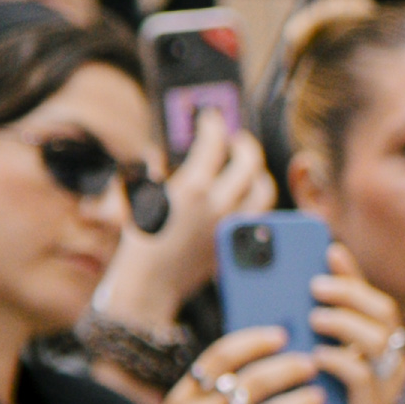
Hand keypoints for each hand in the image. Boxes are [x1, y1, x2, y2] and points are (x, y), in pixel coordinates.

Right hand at [100, 112, 271, 329]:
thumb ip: (165, 172)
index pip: (214, 142)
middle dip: (244, 145)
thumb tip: (174, 155)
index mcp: (192, 188)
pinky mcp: (238, 244)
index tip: (211, 118)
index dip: (214, 124)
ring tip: (246, 168)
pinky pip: (258, 216)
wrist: (148, 286)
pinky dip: (255, 202)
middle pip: (249, 163)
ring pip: (263, 191)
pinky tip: (243, 197)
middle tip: (236, 139)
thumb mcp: (146, 198)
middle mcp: (218, 206)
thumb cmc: (140, 242)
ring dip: (257, 174)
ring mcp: (232, 226)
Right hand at [115, 322, 328, 403]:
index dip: (255, 341)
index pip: (221, 355)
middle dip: (290, 367)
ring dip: (303, 403)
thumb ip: (199, 398)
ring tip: (319, 398)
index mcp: (180, 401)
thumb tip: (247, 370)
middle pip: (255, 379)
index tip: (279, 334)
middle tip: (310, 363)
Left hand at [300, 247, 404, 403]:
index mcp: (378, 345)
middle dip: (350, 292)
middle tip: (313, 286)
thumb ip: (307, 332)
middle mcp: (391, 361)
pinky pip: (360, 377)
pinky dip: (338, 360)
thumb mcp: (314, 362)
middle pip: (384, 312)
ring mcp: (385, 387)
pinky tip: (315, 354)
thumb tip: (278, 293)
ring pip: (379, 340)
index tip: (328, 251)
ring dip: (344, 322)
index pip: (373, 297)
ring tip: (314, 317)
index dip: (354, 273)